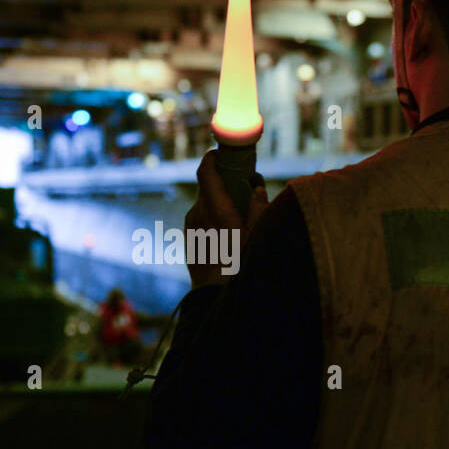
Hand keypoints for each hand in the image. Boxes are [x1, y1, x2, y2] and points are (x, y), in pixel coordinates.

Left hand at [184, 149, 268, 287]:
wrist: (213, 296)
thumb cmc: (239, 265)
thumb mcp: (257, 235)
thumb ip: (259, 207)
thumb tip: (258, 188)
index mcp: (215, 208)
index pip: (205, 171)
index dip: (211, 157)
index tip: (221, 153)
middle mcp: (198, 213)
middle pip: (207, 186)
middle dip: (222, 181)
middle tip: (240, 183)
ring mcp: (191, 225)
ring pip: (204, 203)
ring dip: (218, 201)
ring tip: (237, 213)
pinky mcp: (189, 237)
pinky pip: (200, 218)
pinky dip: (212, 216)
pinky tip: (226, 232)